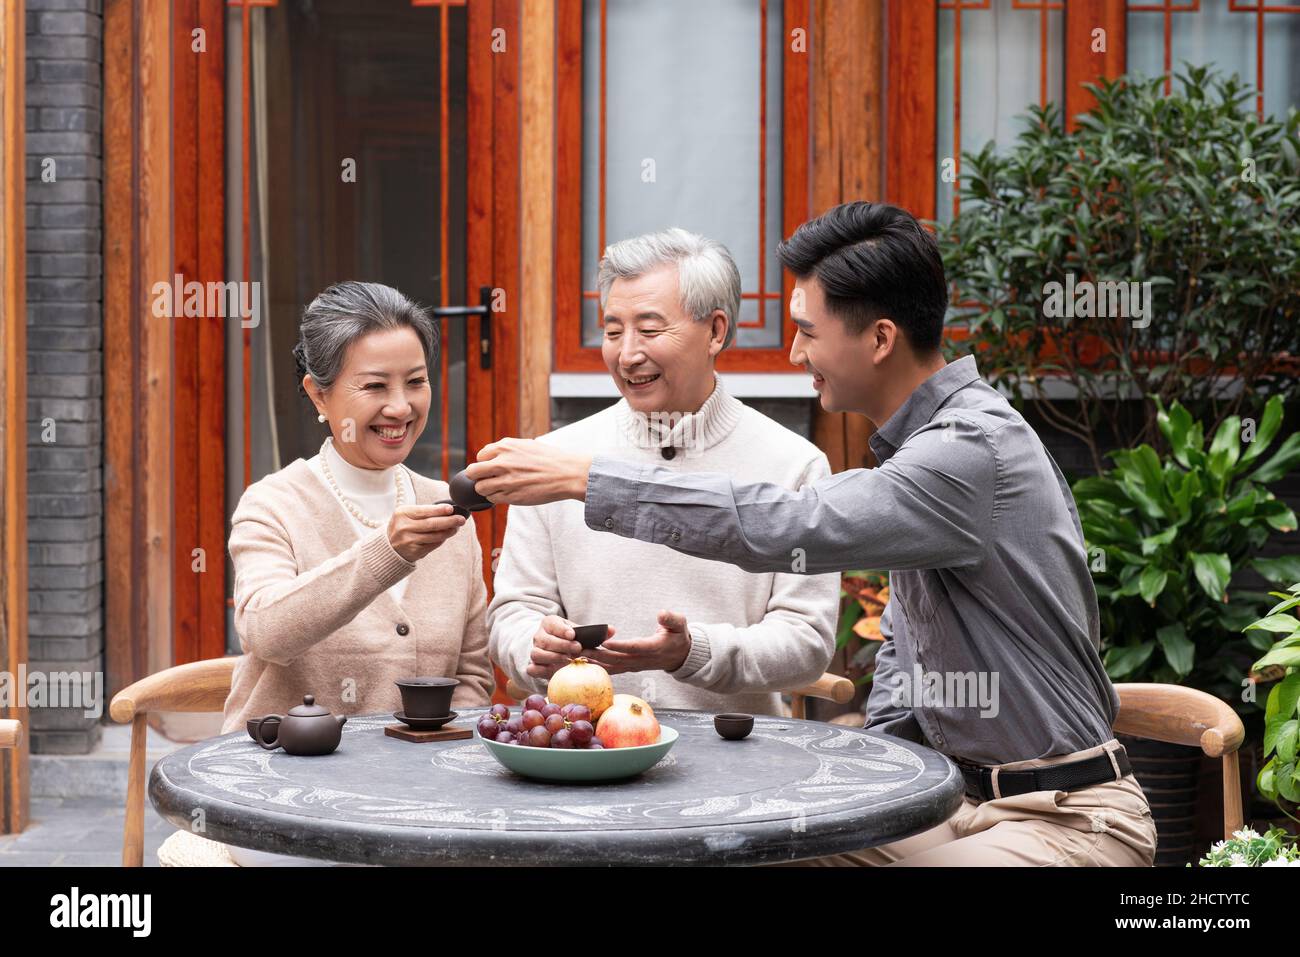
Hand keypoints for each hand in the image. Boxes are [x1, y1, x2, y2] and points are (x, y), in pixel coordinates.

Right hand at [386, 503, 466, 562]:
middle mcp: (404, 527)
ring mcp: (409, 541)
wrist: (389, 546)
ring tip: (456, 527)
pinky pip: (433, 545)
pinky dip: (442, 539)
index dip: (439, 510)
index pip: (424, 511)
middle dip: (449, 521)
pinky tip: (446, 535)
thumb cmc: (403, 525)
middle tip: (461, 519)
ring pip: (435, 536)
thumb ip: (424, 511)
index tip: (451, 509)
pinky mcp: (414, 552)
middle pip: (431, 524)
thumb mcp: (407, 514)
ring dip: (449, 531)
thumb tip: (448, 510)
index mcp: (402, 514)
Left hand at [463, 438, 592, 505]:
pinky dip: (496, 497)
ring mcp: (505, 481)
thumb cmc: (550, 459)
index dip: (485, 463)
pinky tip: (507, 494)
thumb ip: (507, 450)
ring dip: (486, 489)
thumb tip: (492, 456)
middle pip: (473, 472)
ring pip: (480, 488)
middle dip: (477, 476)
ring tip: (499, 487)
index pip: (480, 456)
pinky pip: (492, 499)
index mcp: (505, 447)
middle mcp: (501, 463)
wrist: (567, 474)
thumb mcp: (526, 445)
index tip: (492, 467)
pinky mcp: (511, 496)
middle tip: (486, 479)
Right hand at [525, 615, 619, 680]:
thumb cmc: (570, 638)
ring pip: (537, 654)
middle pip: (545, 640)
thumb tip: (612, 630)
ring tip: (568, 660)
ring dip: (552, 657)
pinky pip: (532, 669)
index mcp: (549, 623)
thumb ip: (594, 632)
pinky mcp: (533, 666)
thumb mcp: (579, 632)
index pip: (552, 624)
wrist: (552, 647)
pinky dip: (541, 670)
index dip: (562, 629)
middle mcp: (539, 636)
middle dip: (562, 645)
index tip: (573, 635)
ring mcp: (535, 651)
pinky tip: (555, 672)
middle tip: (577, 649)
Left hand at [583, 610, 690, 675]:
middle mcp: (642, 660)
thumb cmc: (678, 636)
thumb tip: (661, 613)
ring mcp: (634, 665)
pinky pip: (611, 669)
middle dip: (597, 654)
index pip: (634, 647)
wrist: (679, 656)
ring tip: (575, 654)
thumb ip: (671, 618)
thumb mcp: (680, 624)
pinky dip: (596, 667)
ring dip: (593, 661)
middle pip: (616, 658)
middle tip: (579, 647)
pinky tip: (582, 662)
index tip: (605, 642)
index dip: (620, 645)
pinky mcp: (629, 667)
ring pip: (611, 666)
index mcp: (653, 648)